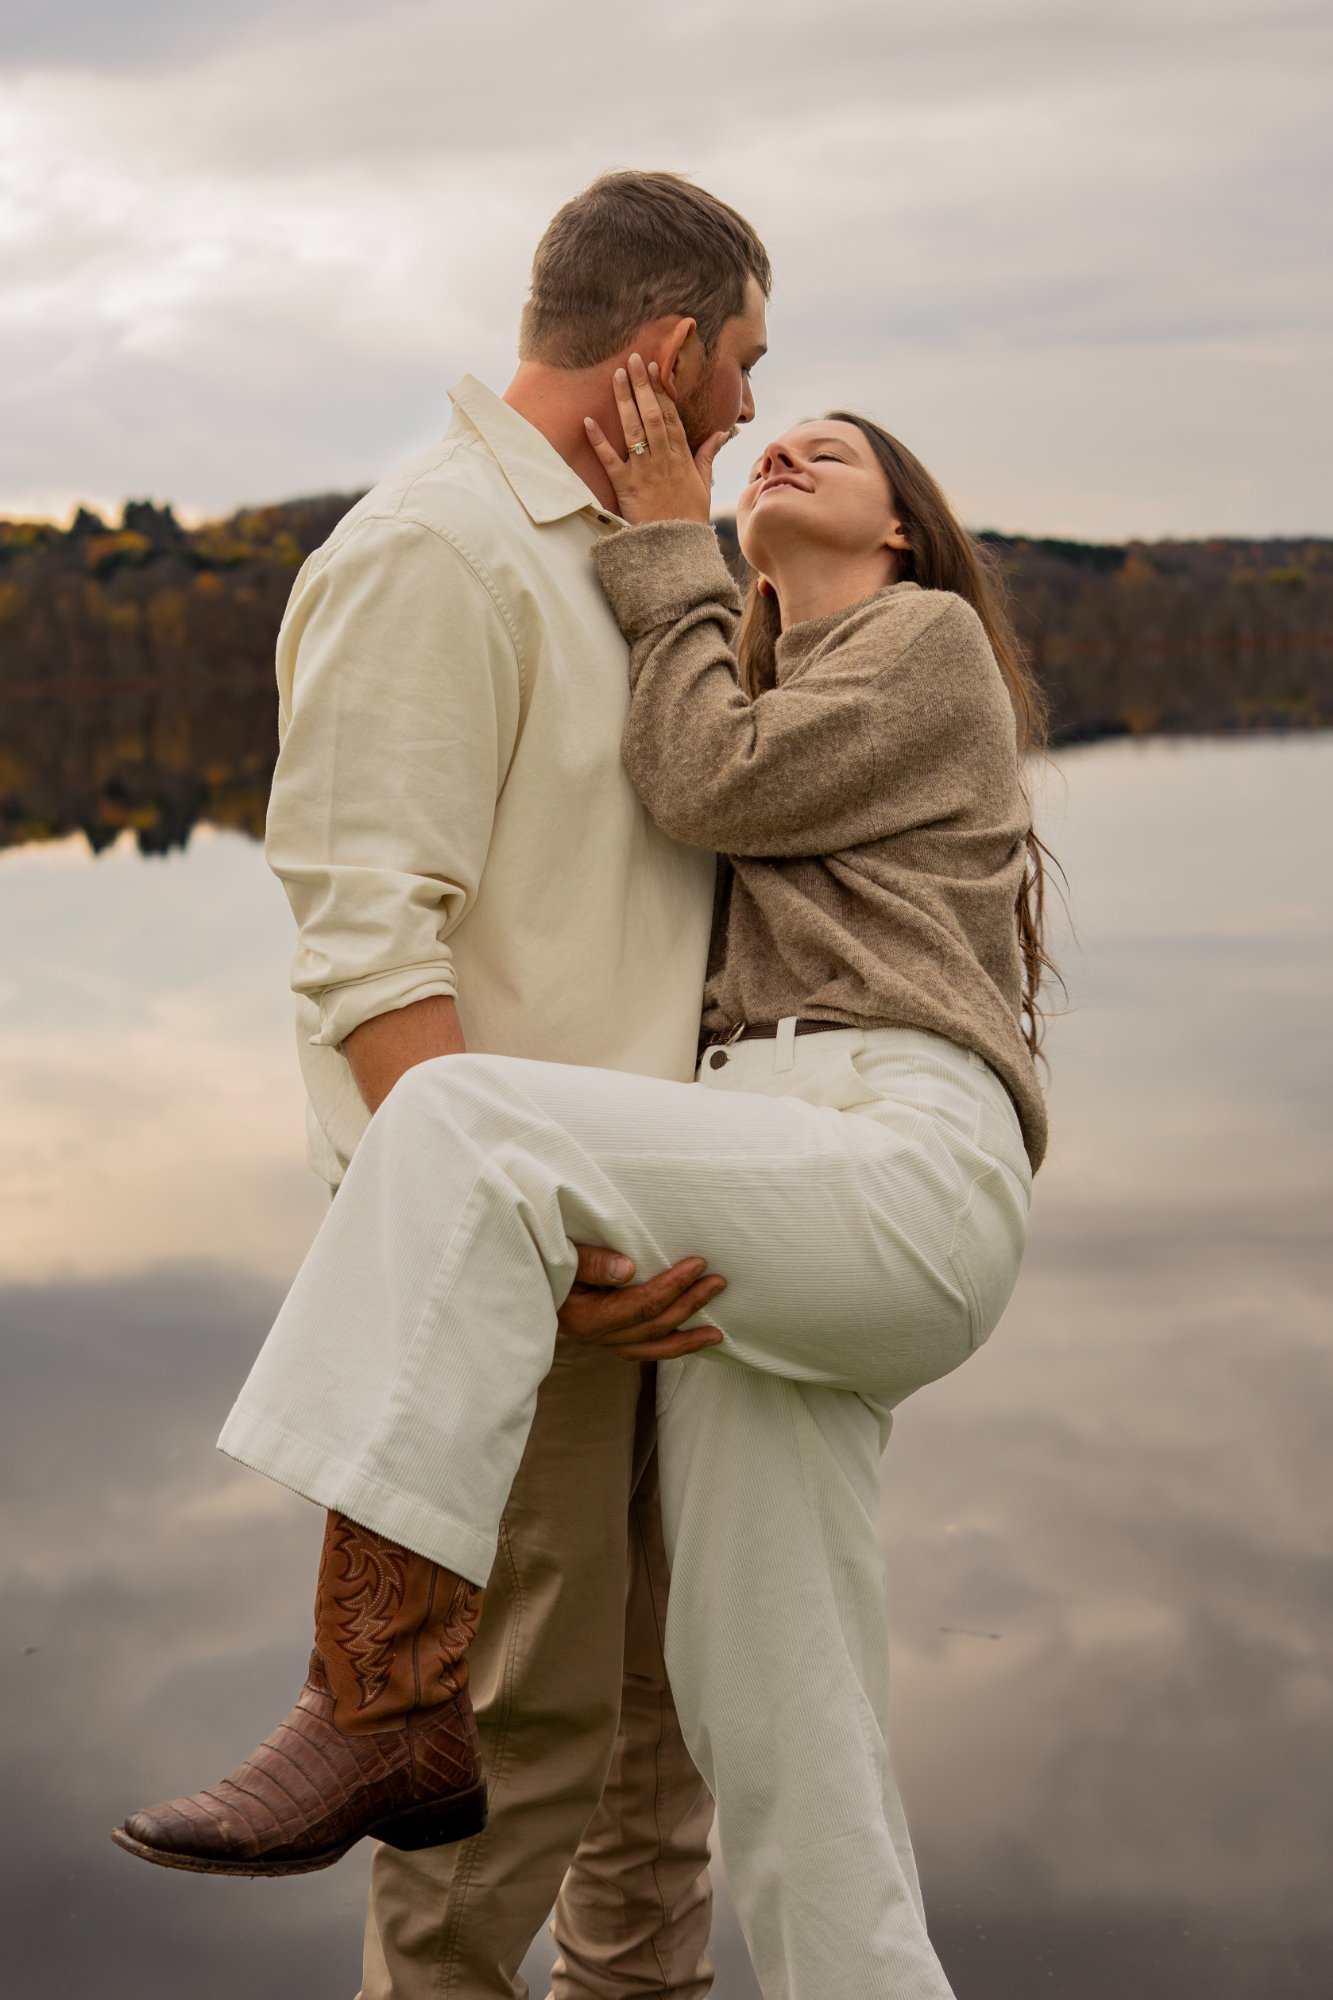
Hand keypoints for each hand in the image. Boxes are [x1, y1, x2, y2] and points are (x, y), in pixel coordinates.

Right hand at [557, 1244, 726, 1363]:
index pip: (641, 1303)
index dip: (673, 1285)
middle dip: (689, 1304)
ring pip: (652, 1348)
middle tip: (717, 1282)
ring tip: (717, 1334)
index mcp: (586, 1316)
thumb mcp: (562, 1255)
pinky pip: (644, 1350)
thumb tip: (630, 1269)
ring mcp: (602, 1343)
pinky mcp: (607, 1341)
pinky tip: (689, 1341)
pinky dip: (669, 1346)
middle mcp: (596, 1336)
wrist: (521, 1282)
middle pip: (653, 1326)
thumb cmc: (541, 1261)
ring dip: (687, 1340)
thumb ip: (592, 1263)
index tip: (698, 1264)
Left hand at [584, 354, 728, 525]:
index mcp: (682, 456)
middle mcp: (663, 459)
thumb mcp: (704, 484)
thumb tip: (721, 433)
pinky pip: (610, 461)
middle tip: (633, 359)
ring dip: (624, 401)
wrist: (675, 547)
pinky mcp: (625, 487)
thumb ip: (708, 455)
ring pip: (633, 430)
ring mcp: (643, 471)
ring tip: (616, 376)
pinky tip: (588, 421)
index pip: (670, 416)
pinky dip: (598, 441)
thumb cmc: (689, 516)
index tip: (655, 368)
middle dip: (642, 386)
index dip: (662, 391)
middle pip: (652, 415)